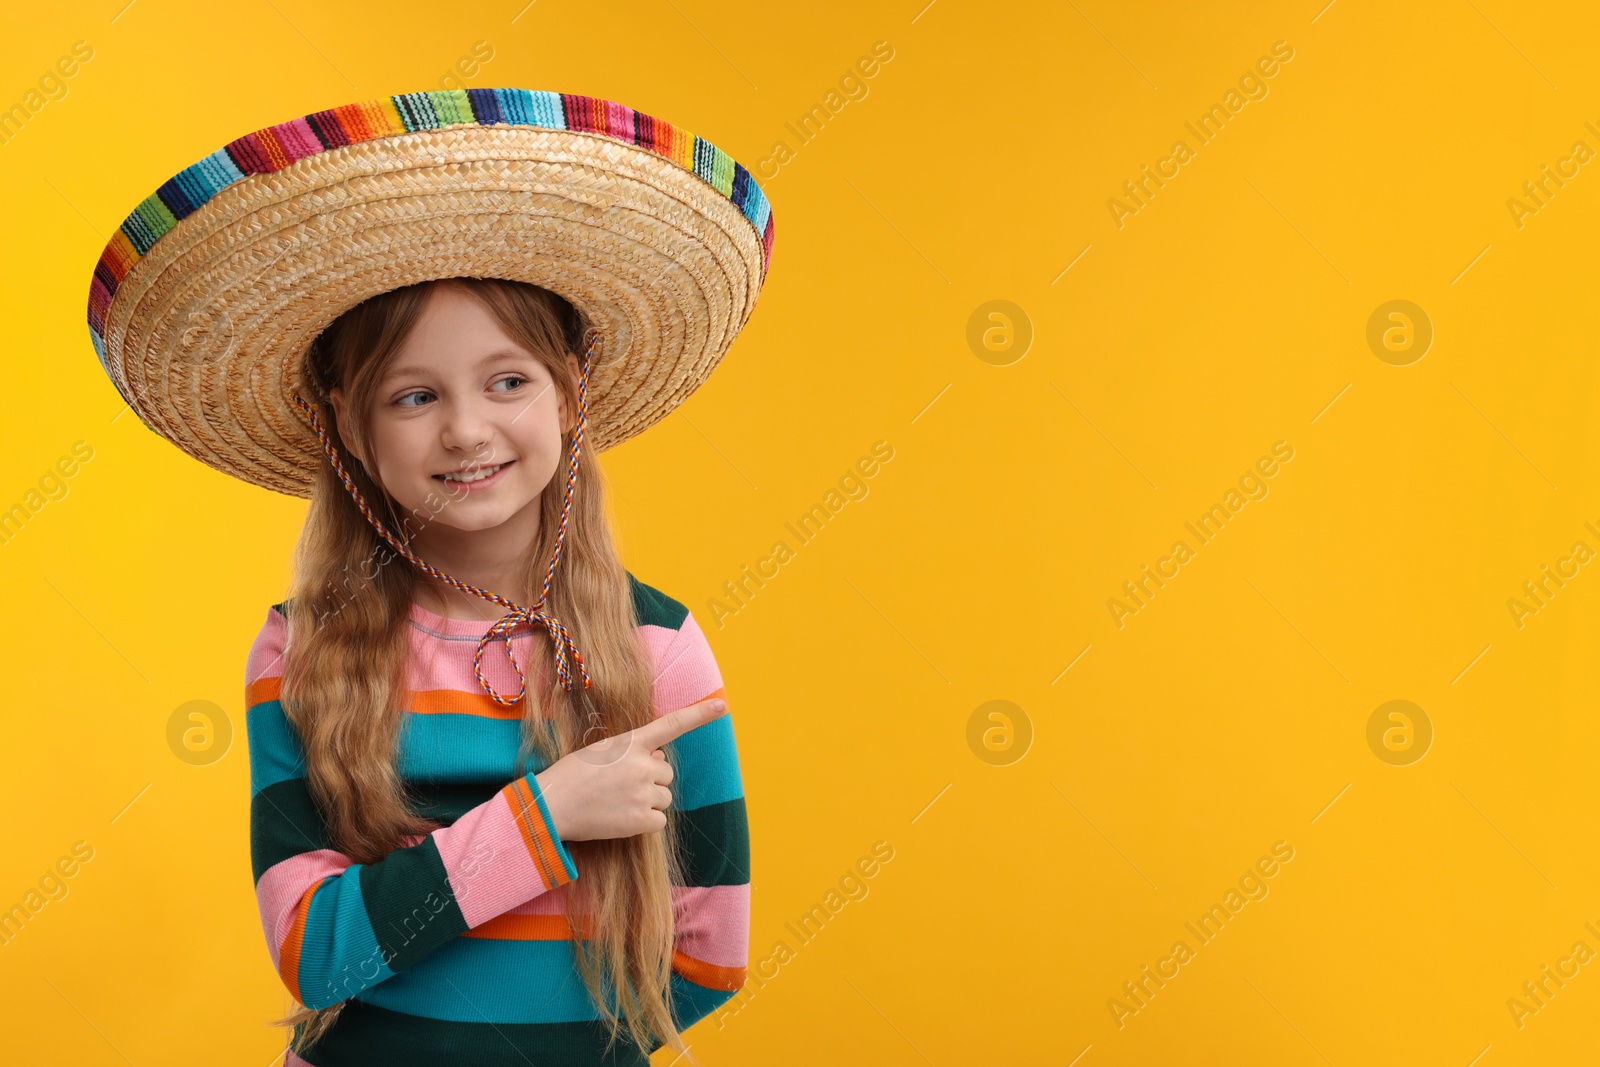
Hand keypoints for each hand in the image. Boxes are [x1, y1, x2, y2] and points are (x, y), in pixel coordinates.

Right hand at [533, 696, 728, 841]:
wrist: (552, 805)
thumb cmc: (573, 776)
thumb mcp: (603, 752)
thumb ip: (635, 752)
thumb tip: (661, 759)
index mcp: (630, 743)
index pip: (671, 724)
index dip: (699, 714)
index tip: (722, 705)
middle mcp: (642, 765)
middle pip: (667, 773)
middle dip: (651, 780)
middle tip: (621, 786)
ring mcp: (642, 792)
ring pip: (663, 797)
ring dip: (648, 801)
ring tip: (617, 802)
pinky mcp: (641, 820)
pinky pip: (659, 821)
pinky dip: (645, 822)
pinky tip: (621, 818)